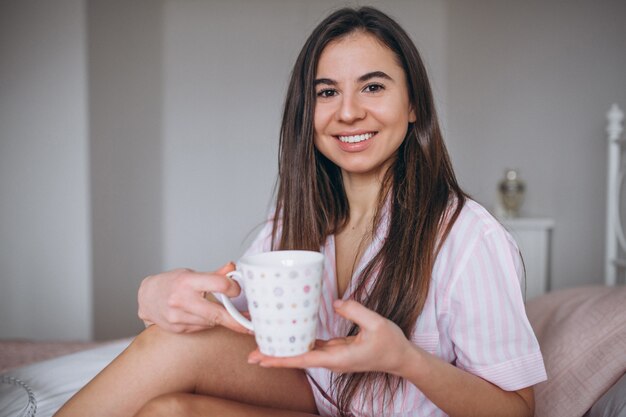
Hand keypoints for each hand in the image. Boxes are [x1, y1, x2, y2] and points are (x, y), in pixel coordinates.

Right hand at [137, 263, 249, 333]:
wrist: (146, 297)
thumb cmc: (171, 283)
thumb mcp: (191, 274)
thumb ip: (213, 275)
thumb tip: (232, 266)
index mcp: (187, 282)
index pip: (218, 284)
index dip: (232, 288)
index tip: (238, 291)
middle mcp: (181, 300)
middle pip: (216, 313)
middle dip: (235, 321)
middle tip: (250, 325)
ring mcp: (177, 317)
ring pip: (210, 323)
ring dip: (220, 319)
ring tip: (224, 314)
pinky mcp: (177, 329)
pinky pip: (201, 329)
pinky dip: (207, 323)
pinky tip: (203, 316)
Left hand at [248, 300, 415, 375]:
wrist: (401, 359)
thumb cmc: (391, 344)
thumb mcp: (377, 324)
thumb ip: (355, 311)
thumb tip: (334, 302)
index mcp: (339, 358)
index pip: (304, 360)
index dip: (282, 360)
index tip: (262, 360)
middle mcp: (332, 361)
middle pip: (297, 360)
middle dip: (274, 358)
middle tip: (250, 355)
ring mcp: (332, 358)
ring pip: (302, 355)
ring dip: (283, 352)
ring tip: (261, 346)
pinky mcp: (335, 352)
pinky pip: (311, 349)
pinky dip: (297, 345)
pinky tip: (287, 338)